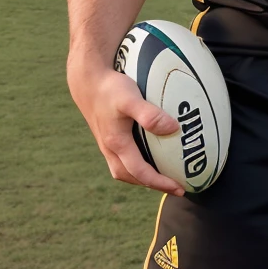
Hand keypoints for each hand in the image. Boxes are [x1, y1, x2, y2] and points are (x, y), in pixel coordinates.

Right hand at [67, 61, 183, 193]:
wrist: (87, 80)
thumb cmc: (110, 88)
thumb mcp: (131, 99)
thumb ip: (150, 114)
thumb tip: (173, 128)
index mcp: (117, 143)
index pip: (140, 172)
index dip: (160, 183)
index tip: (180, 188)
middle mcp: (109, 149)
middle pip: (131, 177)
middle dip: (152, 185)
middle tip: (175, 187)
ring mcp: (106, 144)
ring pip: (123, 170)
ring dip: (142, 177)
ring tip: (162, 176)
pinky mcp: (106, 137)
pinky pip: (121, 160)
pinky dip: (135, 165)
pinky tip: (149, 156)